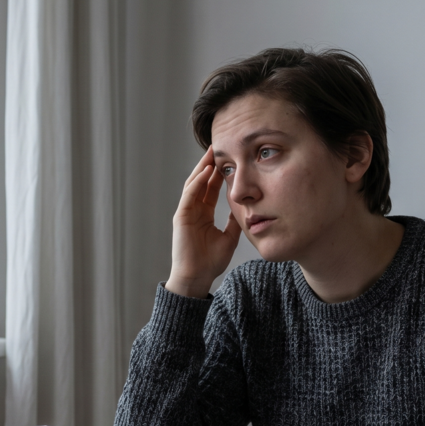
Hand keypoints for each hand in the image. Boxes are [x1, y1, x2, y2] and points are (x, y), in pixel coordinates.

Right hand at [164, 147, 240, 297]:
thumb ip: (234, 222)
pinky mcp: (180, 217)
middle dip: (209, 164)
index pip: (210, 188)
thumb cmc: (210, 262)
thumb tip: (244, 208)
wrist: (196, 278)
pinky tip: (206, 171)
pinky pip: (189, 195)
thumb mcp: (229, 237)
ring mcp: (185, 212)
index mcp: (203, 214)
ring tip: (212, 153)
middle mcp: (193, 210)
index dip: (218, 173)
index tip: (228, 159)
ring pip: (193, 184)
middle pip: (200, 181)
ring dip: (202, 168)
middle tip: (218, 148)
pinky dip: (197, 182)